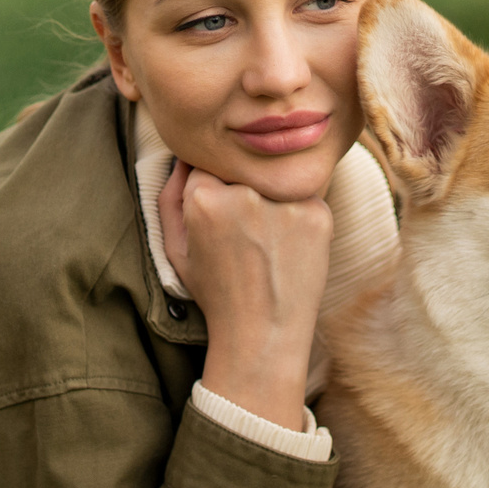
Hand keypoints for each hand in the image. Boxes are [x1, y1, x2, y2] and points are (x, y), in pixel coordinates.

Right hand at [161, 159, 333, 432]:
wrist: (263, 333)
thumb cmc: (215, 292)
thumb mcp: (175, 248)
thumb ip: (169, 194)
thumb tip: (185, 154)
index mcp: (204, 199)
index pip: (206, 164)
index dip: (212, 190)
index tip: (219, 217)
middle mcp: (246, 194)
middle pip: (241, 169)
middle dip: (241, 190)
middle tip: (245, 233)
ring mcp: (286, 202)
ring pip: (274, 180)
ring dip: (270, 200)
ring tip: (266, 243)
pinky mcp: (319, 213)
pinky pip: (303, 195)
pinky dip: (297, 215)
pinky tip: (287, 248)